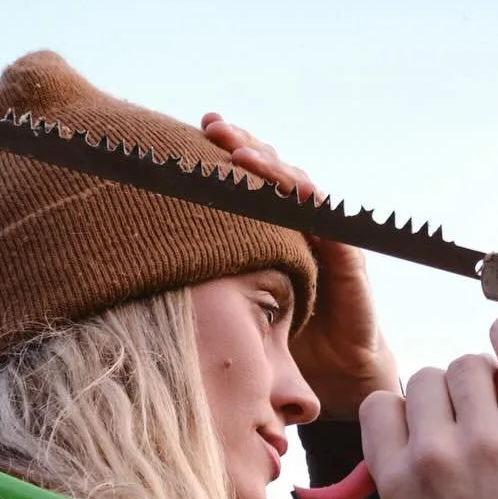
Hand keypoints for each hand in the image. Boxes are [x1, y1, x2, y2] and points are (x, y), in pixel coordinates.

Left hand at [201, 115, 399, 417]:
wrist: (334, 371)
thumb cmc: (283, 337)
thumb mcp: (237, 302)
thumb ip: (210, 279)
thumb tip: (149, 265)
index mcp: (269, 227)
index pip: (245, 181)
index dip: (223, 154)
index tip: (192, 135)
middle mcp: (297, 221)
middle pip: (270, 170)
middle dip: (242, 144)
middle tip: (213, 127)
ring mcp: (324, 233)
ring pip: (297, 185)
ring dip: (272, 168)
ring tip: (244, 155)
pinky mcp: (348, 254)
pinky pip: (329, 219)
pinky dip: (312, 202)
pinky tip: (294, 190)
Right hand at [359, 318, 497, 498]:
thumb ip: (401, 474)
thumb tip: (410, 430)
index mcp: (395, 478)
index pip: (380, 405)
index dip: (401, 408)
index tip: (420, 419)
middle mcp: (434, 453)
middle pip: (424, 380)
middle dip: (442, 393)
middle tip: (462, 416)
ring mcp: (487, 442)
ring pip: (467, 368)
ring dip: (478, 376)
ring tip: (492, 400)